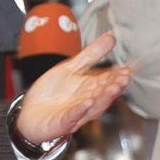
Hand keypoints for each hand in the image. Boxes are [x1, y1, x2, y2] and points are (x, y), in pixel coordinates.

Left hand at [16, 32, 131, 144]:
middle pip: (103, 93)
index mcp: (89, 89)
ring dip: (103, 97)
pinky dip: (80, 110)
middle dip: (115, 85)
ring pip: (93, 106)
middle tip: (125, 77)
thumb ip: (91, 54)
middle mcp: (86, 102)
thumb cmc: (52, 93)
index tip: (130, 67)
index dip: (118, 75)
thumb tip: (111, 37)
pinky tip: (87, 102)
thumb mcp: (70, 68)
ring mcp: (75, 114)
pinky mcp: (61, 122)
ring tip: (113, 87)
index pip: (107, 80)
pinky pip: (71, 116)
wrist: (29, 113)